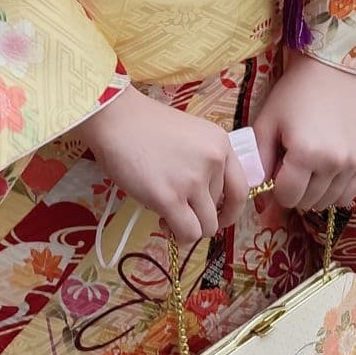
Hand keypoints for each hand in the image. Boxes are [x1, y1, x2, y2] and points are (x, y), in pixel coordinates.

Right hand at [77, 86, 248, 244]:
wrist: (115, 119)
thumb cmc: (145, 125)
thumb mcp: (189, 137)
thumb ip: (204, 163)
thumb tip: (207, 205)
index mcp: (221, 144)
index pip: (241, 189)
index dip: (230, 209)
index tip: (218, 216)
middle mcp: (213, 161)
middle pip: (219, 209)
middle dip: (199, 214)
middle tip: (177, 208)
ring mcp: (193, 180)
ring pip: (206, 227)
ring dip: (188, 227)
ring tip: (167, 215)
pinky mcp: (170, 198)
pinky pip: (187, 233)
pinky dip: (177, 235)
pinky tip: (163, 223)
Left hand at [253, 52, 355, 212]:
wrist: (328, 72)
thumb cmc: (293, 94)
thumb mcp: (267, 122)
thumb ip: (258, 158)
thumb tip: (256, 187)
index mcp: (305, 154)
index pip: (287, 196)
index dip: (276, 188)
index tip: (275, 170)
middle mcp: (333, 163)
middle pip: (307, 201)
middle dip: (294, 189)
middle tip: (289, 164)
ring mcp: (352, 163)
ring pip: (328, 201)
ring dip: (314, 192)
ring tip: (307, 166)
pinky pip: (348, 194)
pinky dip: (334, 190)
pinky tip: (324, 172)